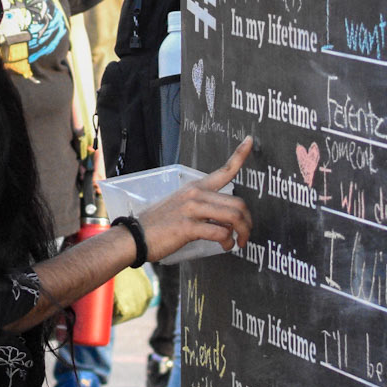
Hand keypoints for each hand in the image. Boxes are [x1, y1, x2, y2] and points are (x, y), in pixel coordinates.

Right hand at [139, 137, 254, 262]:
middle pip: (238, 203)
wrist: (135, 236)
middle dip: (248, 222)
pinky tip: (224, 246)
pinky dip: (227, 242)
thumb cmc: (158, 224)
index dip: (240, 155)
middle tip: (246, 235)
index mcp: (196, 187)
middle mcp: (196, 194)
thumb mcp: (180, 206)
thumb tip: (224, 221)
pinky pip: (219, 232)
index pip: (223, 169)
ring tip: (238, 243)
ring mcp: (192, 209)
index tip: (250, 141)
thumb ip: (203, 208)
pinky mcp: (188, 227)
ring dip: (242, 233)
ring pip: (233, 217)